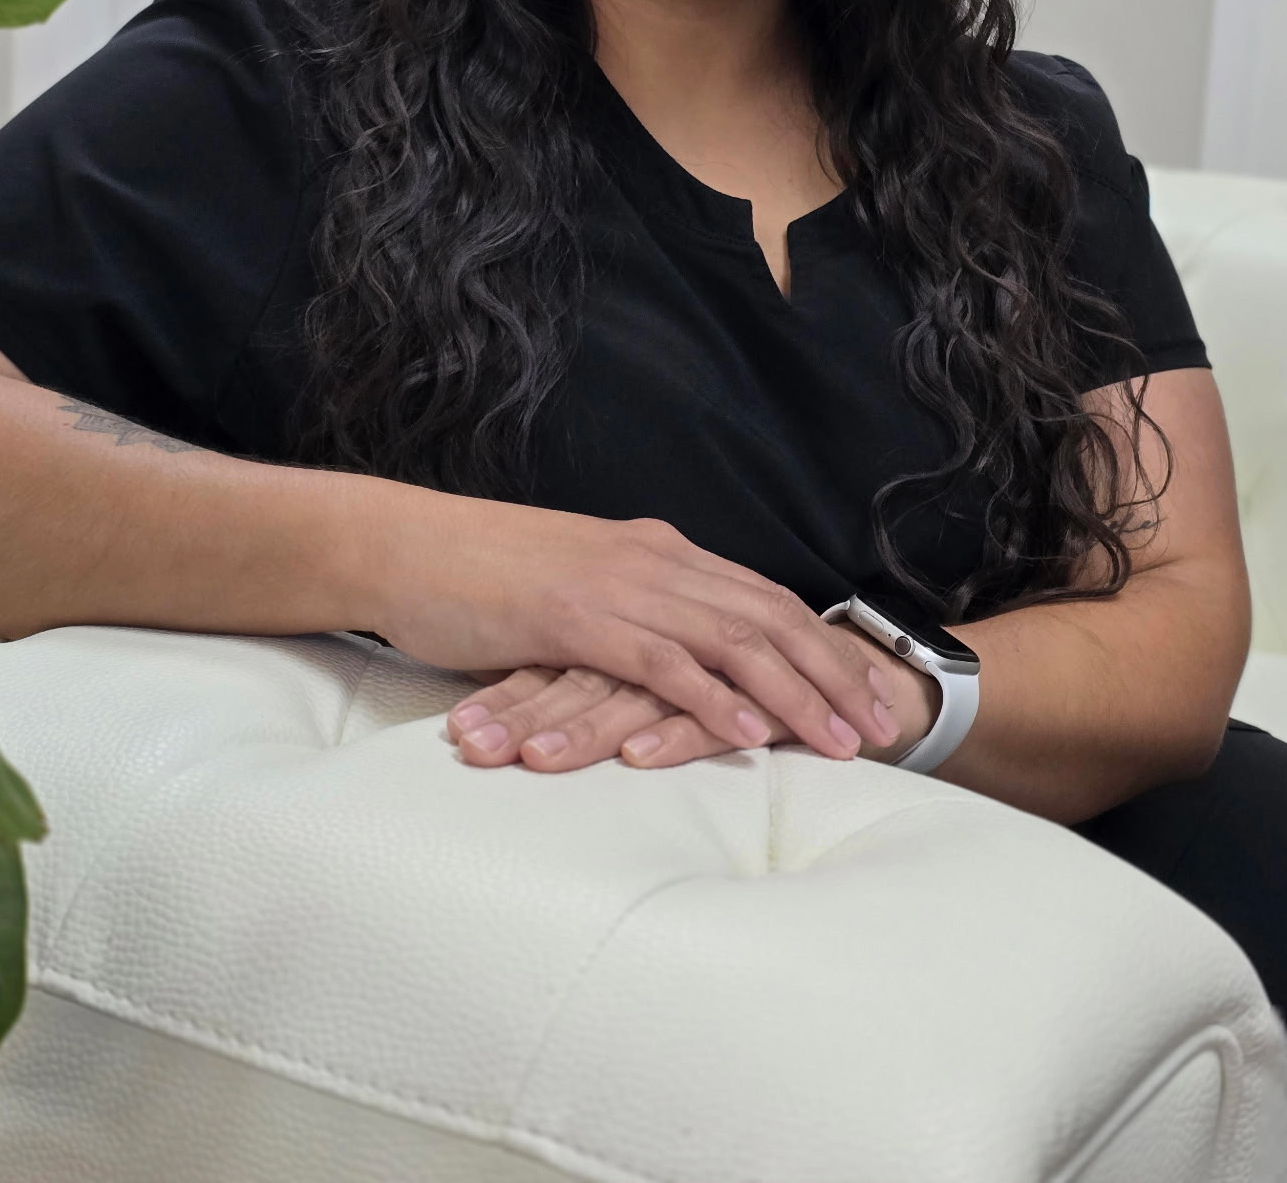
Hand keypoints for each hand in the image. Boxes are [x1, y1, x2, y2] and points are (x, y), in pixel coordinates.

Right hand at [367, 487, 902, 763]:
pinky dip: (712, 697)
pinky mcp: (574, 617)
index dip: (822, 645)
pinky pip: (661, 660)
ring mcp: (614, 586)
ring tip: (842, 741)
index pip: (762, 598)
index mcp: (655, 551)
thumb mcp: (574, 587)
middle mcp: (651, 560)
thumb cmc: (479, 575)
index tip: (867, 690)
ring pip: (731, 638)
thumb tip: (668, 657)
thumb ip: (627, 613)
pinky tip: (749, 732)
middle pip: (767, 616)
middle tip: (882, 725)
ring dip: (795, 692)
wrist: (403, 546)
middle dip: (832, 671)